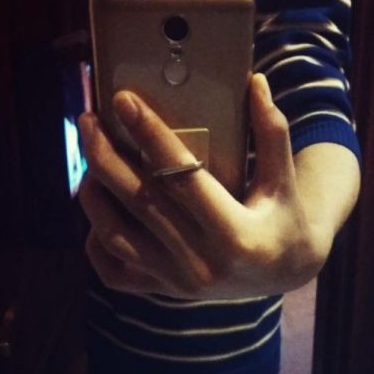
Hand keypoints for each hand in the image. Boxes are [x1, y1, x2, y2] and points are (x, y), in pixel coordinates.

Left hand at [77, 74, 331, 299]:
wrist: (282, 274)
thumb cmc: (284, 219)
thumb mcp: (285, 179)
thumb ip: (272, 132)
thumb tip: (256, 81)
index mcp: (237, 235)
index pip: (183, 177)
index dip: (151, 136)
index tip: (124, 101)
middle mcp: (203, 264)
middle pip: (141, 203)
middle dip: (106, 156)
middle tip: (89, 120)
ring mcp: (177, 283)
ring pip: (116, 235)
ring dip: (94, 193)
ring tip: (90, 154)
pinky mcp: (162, 291)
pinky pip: (113, 269)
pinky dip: (95, 237)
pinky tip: (98, 203)